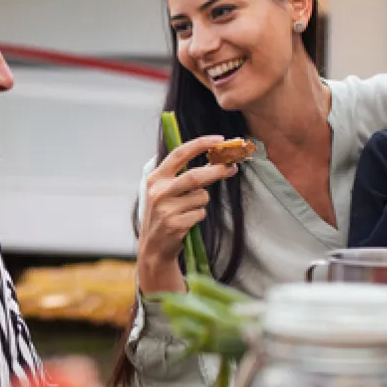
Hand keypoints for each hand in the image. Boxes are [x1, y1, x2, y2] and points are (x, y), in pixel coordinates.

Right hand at [137, 135, 236, 291]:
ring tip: (189, 210)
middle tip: (232, 167)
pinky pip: (200, 214)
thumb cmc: (164, 214)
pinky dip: (199, 216)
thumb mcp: (165, 191)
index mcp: (155, 178)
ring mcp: (165, 209)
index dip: (200, 144)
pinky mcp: (174, 224)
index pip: (179, 154)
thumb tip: (215, 160)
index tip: (219, 139)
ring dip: (202, 202)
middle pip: (195, 176)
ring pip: (201, 197)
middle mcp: (158, 191)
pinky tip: (187, 222)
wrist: (153, 247)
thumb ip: (183, 176)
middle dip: (217, 171)